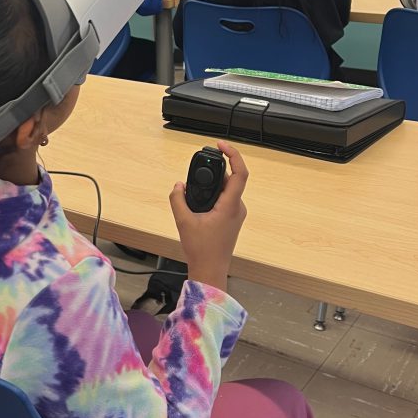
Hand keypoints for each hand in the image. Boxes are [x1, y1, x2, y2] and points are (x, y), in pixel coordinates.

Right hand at [169, 141, 247, 291]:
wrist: (210, 271)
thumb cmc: (201, 250)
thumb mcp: (183, 222)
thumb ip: (178, 199)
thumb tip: (178, 185)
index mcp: (230, 206)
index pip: (240, 173)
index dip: (233, 155)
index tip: (220, 146)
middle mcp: (237, 208)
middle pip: (231, 179)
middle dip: (215, 171)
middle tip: (200, 169)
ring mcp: (236, 214)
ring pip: (227, 189)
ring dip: (213, 184)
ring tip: (195, 188)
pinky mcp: (231, 219)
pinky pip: (225, 198)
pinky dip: (213, 194)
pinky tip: (199, 201)